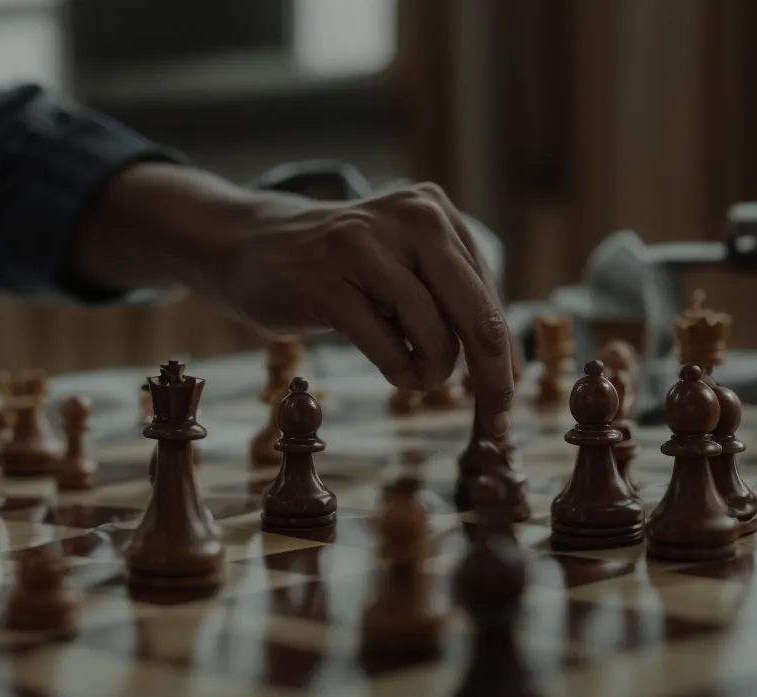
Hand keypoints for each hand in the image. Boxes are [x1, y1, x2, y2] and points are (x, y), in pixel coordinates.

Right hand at [206, 183, 515, 440]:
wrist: (250, 244)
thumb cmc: (337, 268)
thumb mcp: (401, 265)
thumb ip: (449, 299)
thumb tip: (505, 368)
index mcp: (434, 212)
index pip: (488, 295)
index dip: (505, 357)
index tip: (507, 404)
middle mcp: (410, 218)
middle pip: (477, 315)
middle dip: (491, 379)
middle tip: (496, 424)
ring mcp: (366, 246)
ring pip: (435, 332)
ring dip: (434, 374)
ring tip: (416, 378)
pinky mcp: (328, 282)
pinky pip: (387, 347)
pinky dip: (400, 373)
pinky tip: (397, 374)